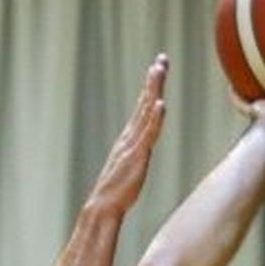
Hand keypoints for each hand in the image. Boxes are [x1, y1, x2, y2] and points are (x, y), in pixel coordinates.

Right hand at [89, 54, 168, 213]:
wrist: (103, 206)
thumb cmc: (117, 191)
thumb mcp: (131, 168)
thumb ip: (136, 155)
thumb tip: (142, 149)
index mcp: (129, 137)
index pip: (142, 106)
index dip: (150, 87)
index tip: (157, 67)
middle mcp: (130, 136)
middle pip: (144, 102)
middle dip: (153, 80)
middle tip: (161, 59)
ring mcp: (133, 144)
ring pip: (145, 112)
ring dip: (153, 90)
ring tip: (159, 71)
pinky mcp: (137, 156)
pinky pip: (148, 134)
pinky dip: (154, 119)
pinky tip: (161, 104)